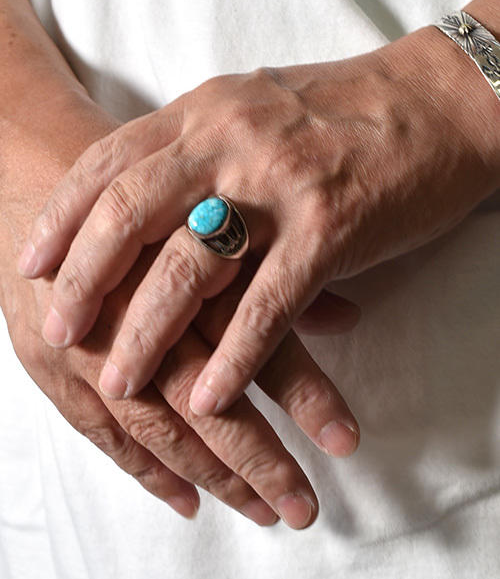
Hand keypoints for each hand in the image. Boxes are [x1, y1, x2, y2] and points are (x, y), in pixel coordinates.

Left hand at [1, 96, 359, 529]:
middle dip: (84, 280)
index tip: (33, 263)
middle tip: (58, 331)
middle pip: (131, 213)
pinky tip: (209, 397)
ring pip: (192, 267)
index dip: (63, 216)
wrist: (437, 102)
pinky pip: (267, 304)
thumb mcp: (254, 107)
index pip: (110, 162)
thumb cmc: (345, 109)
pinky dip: (233, 357)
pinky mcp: (332, 228)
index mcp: (207, 111)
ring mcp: (281, 185)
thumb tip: (151, 194)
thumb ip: (201, 143)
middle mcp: (232, 141)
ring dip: (147, 333)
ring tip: (119, 382)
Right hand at [5, 238, 356, 528]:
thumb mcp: (207, 220)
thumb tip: (347, 314)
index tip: (342, 440)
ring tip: (261, 509)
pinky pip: (99, 432)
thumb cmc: (138, 204)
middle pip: (205, 401)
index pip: (255, 344)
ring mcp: (88, 346)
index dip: (304, 395)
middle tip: (301, 507)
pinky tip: (186, 501)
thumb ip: (273, 274)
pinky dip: (144, 470)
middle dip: (256, 459)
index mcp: (190, 268)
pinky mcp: (48, 365)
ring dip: (210, 476)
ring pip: (157, 429)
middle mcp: (139, 312)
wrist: (43, 183)